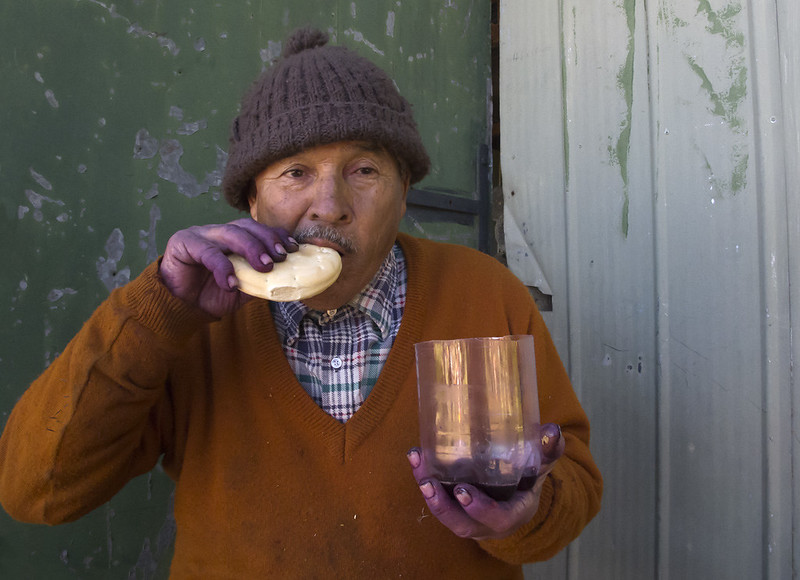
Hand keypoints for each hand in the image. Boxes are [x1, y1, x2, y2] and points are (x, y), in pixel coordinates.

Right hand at [160, 217, 298, 316]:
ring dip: (251, 248)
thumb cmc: (211, 295)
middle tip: (281, 257)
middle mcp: (219, 232)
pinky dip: (222, 267)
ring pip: (230, 234)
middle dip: (267, 240)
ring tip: (264, 267)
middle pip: (247, 227)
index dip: (277, 236)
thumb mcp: (244, 289)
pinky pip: (207, 252)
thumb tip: (290, 281)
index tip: (294, 248)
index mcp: (234, 238)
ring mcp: (201, 234)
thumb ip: (262, 281)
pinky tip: (231, 283)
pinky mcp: (183, 243)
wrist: (181, 307)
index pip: (259, 229)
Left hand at [407, 423, 564, 540]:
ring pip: (446, 514)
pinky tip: (416, 457)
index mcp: (513, 513)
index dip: (480, 509)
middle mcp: (488, 523)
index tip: (464, 491)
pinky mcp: (454, 508)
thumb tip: (552, 430)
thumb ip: (547, 451)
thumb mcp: (540, 466)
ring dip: (429, 494)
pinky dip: (425, 480)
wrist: (517, 492)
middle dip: (443, 506)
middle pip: (463, 524)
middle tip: (429, 484)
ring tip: (418, 467)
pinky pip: (438, 500)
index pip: (499, 519)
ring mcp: (470, 519)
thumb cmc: (529, 478)